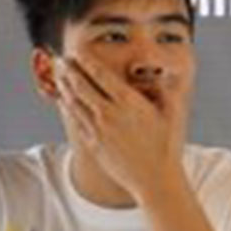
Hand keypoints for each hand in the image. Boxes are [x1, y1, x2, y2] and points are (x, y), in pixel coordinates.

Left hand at [55, 56, 185, 201]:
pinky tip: (63, 100)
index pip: (101, 75)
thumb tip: (159, 74)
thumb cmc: (166, 146)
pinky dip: (67, 107)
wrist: (155, 179)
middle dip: (69, 69)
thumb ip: (164, 89)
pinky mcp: (93, 144)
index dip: (86, 61)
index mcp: (129, 102)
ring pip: (74, 103)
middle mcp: (110, 114)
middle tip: (61, 58)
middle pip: (81, 86)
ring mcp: (99, 130)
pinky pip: (75, 121)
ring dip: (64, 86)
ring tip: (58, 74)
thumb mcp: (172, 113)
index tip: (78, 51)